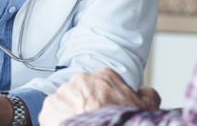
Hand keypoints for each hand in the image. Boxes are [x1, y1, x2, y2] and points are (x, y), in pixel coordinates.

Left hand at [39, 68, 160, 125]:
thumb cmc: (121, 122)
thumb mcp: (147, 107)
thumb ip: (147, 94)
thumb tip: (144, 92)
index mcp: (105, 76)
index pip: (105, 84)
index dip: (107, 99)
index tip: (108, 110)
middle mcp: (82, 79)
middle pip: (84, 92)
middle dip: (88, 105)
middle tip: (95, 121)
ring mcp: (64, 93)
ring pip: (67, 102)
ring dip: (72, 114)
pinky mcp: (49, 109)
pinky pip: (52, 115)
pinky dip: (58, 123)